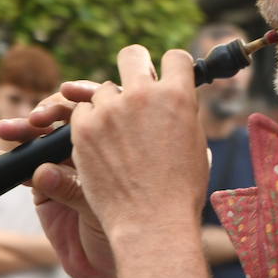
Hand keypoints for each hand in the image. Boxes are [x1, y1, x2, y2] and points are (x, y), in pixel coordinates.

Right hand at [0, 82, 114, 277]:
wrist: (105, 265)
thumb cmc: (122, 230)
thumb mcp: (103, 207)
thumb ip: (73, 189)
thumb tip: (44, 173)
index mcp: (116, 142)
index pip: (101, 107)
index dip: (84, 94)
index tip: (69, 91)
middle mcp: (90, 147)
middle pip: (66, 116)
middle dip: (47, 112)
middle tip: (34, 119)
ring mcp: (63, 163)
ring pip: (40, 138)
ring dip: (20, 131)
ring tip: (5, 130)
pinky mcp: (41, 183)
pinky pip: (20, 167)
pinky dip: (2, 161)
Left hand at [69, 46, 208, 246]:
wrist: (151, 222)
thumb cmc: (180, 192)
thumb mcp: (196, 146)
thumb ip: (184, 117)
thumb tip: (177, 104)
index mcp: (178, 97)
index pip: (176, 58)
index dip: (173, 67)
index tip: (167, 77)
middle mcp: (143, 95)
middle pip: (132, 55)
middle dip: (134, 65)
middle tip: (134, 83)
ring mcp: (110, 109)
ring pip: (103, 89)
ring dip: (109, 106)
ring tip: (117, 135)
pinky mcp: (83, 128)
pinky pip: (81, 112)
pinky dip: (88, 125)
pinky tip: (99, 147)